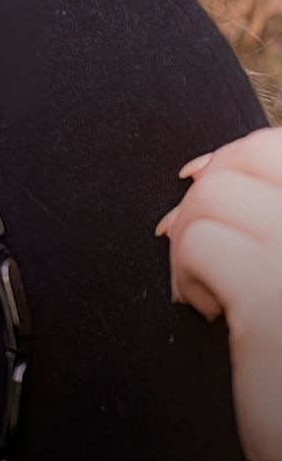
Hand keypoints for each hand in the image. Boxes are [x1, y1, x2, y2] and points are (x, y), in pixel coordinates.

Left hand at [156, 125, 281, 460]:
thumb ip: (270, 219)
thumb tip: (202, 170)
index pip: (275, 149)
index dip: (233, 157)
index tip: (200, 181)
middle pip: (249, 157)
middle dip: (206, 192)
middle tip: (200, 245)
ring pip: (214, 194)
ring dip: (192, 239)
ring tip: (214, 289)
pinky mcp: (274, 298)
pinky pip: (198, 241)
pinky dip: (186, 272)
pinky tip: (210, 311)